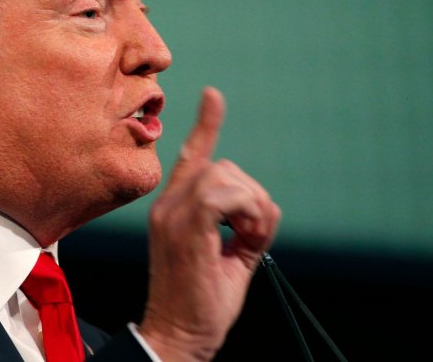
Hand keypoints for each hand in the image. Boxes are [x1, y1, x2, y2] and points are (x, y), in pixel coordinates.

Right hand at [139, 87, 280, 360]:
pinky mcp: (183, 228)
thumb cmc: (202, 304)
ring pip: (223, 177)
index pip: (190, 158)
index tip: (213, 96)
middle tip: (253, 236)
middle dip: (251, 195)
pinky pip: (221, 196)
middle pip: (221, 167)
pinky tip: (245, 238)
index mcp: (174, 210)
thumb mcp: (230, 258)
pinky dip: (246, 212)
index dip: (205, 126)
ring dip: (250, 206)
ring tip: (249, 240)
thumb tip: (264, 205)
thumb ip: (243, 227)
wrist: (178, 336)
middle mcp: (168, 206)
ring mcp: (172, 215)